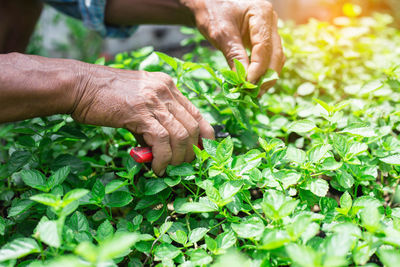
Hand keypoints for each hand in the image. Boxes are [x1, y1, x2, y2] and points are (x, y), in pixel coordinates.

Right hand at [71, 65, 214, 175]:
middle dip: (191, 152)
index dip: (205, 135)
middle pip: (192, 126)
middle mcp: (165, 90)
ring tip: (168, 169)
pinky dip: (163, 159)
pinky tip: (157, 168)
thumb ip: (153, 121)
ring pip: (180, 135)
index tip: (203, 152)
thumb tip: (163, 148)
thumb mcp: (138, 104)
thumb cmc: (105, 97)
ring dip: (178, 158)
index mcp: (167, 86)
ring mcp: (154, 100)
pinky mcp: (140, 112)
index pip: (196, 112)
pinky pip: (162, 140)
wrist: (79, 86)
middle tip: (183, 166)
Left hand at [183, 0, 284, 93]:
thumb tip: (243, 82)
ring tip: (254, 92)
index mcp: (262, 13)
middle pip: (275, 54)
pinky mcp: (264, 39)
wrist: (206, 4)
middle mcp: (271, 20)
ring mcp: (270, 29)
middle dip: (266, 76)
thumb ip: (234, 56)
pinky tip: (253, 83)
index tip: (248, 84)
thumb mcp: (221, 35)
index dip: (258, 69)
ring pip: (275, 58)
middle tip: (254, 93)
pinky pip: (268, 58)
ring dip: (266, 76)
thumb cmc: (212, 13)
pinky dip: (262, 71)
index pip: (264, 47)